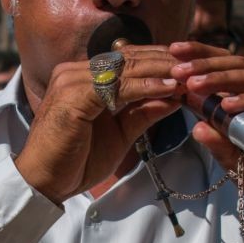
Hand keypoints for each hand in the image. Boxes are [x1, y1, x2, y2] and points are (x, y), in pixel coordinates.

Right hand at [15, 45, 183, 202]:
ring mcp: (72, 80)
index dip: (160, 63)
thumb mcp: (120, 134)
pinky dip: (147, 86)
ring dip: (162, 71)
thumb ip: (143, 112)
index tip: (190, 70)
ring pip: (127, 68)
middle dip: (167, 62)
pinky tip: (169, 88)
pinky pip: (118, 86)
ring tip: (190, 76)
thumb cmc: (76, 161)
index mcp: (81, 77)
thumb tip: (173, 95)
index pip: (127, 61)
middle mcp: (74, 71)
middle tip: (198, 67)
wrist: (45, 182)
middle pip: (129, 59)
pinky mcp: (74, 94)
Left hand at [169, 43, 243, 205]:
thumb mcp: (242, 165)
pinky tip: (228, 106)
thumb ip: (222, 146)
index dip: (203, 57)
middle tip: (177, 66)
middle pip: (239, 64)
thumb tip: (198, 127)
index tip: (174, 52)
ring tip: (194, 84)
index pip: (229, 67)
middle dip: (206, 63)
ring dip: (222, 80)